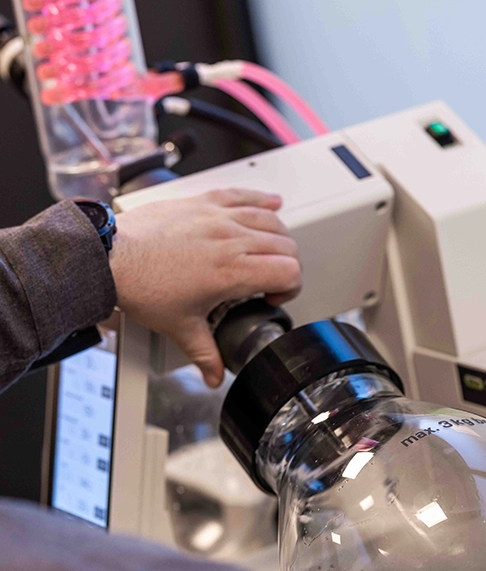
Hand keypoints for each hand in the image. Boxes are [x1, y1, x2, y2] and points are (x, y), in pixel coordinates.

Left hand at [111, 188, 301, 387]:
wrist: (110, 257)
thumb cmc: (140, 285)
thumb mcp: (179, 328)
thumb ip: (205, 355)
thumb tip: (215, 375)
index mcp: (232, 272)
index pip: (289, 271)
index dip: (290, 288)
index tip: (271, 298)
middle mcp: (230, 239)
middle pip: (286, 246)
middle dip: (286, 267)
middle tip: (269, 282)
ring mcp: (218, 217)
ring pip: (271, 219)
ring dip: (278, 238)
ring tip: (268, 252)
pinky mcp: (202, 202)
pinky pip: (243, 194)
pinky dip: (262, 199)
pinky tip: (271, 203)